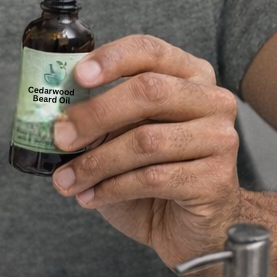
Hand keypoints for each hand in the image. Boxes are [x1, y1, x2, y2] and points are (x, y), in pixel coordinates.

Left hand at [50, 35, 240, 276]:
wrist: (191, 225)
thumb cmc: (154, 172)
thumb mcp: (124, 135)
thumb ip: (102, 116)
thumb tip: (56, 117)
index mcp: (189, 76)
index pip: (149, 51)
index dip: (111, 60)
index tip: (77, 76)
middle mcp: (212, 101)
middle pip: (149, 91)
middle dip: (95, 115)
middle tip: (59, 136)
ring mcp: (220, 139)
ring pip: (146, 141)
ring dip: (95, 163)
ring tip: (66, 180)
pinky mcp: (216, 179)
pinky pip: (153, 178)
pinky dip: (111, 189)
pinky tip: (90, 196)